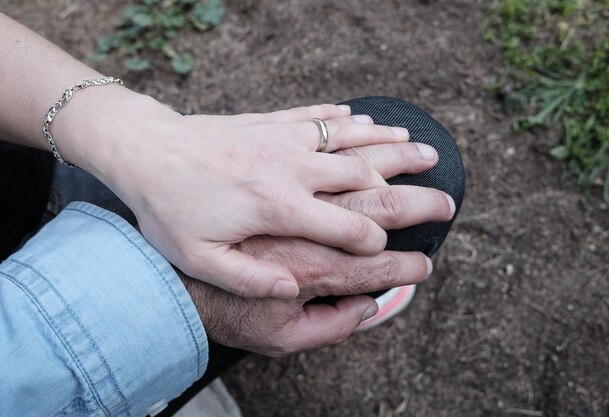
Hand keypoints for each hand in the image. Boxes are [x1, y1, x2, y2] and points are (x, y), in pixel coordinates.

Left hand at [181, 140, 455, 355]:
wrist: (145, 151)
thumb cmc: (170, 209)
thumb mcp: (201, 260)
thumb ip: (253, 279)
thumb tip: (296, 289)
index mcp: (280, 207)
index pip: (350, 227)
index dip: (381, 244)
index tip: (401, 253)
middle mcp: (292, 169)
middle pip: (365, 175)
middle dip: (410, 188)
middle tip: (443, 194)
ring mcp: (284, 140)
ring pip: (350, 138)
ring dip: (389, 143)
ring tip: (421, 147)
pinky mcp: (271, 122)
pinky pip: (318, 116)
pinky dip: (347, 117)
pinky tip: (364, 117)